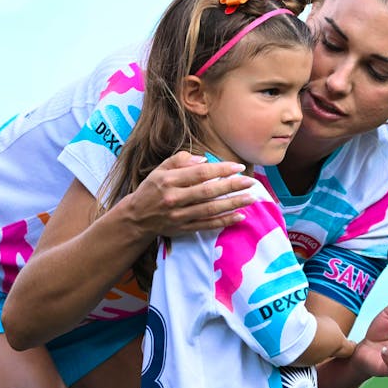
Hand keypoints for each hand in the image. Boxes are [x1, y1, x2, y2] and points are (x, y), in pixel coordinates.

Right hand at [124, 151, 256, 235]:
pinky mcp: (184, 229)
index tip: (238, 167)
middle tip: (251, 182)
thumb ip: (180, 161)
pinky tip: (239, 216)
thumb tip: (204, 159)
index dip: (221, 170)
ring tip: (251, 198)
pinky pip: (208, 225)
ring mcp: (180, 216)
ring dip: (232, 204)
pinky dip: (224, 221)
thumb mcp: (159, 170)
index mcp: (169, 181)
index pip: (200, 174)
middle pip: (208, 192)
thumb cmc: (151, 190)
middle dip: (232, 186)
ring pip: (210, 209)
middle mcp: (174, 199)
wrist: (136, 218)